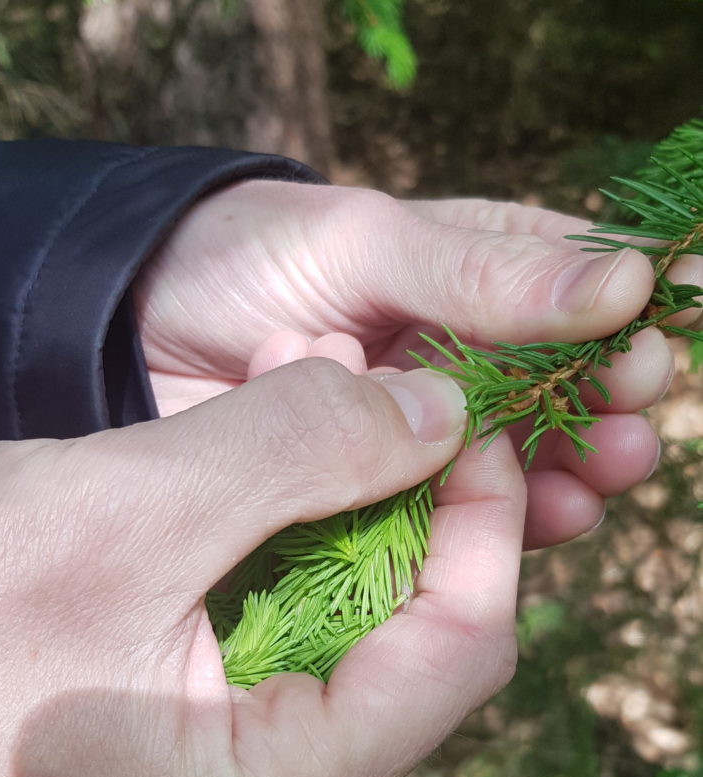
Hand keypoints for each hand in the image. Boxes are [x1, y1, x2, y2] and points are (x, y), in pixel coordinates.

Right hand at [0, 359, 523, 776]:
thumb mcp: (127, 508)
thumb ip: (301, 448)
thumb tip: (438, 407)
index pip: (459, 651)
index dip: (483, 521)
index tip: (468, 413)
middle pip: (413, 636)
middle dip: (403, 491)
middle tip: (380, 376)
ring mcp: (230, 776)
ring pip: (346, 618)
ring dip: (338, 494)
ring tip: (311, 377)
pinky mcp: (190, 735)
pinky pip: (279, 623)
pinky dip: (281, 527)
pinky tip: (255, 444)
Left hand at [134, 184, 673, 549]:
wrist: (138, 326)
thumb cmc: (248, 256)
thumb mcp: (368, 243)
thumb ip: (485, 276)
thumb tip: (629, 286)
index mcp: (478, 275)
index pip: (584, 298)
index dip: (627, 330)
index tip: (651, 363)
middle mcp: (466, 358)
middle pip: (566, 395)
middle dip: (604, 419)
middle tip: (624, 439)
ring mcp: (427, 432)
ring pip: (523, 462)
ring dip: (566, 477)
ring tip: (589, 482)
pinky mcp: (384, 492)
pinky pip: (455, 514)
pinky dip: (494, 520)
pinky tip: (528, 520)